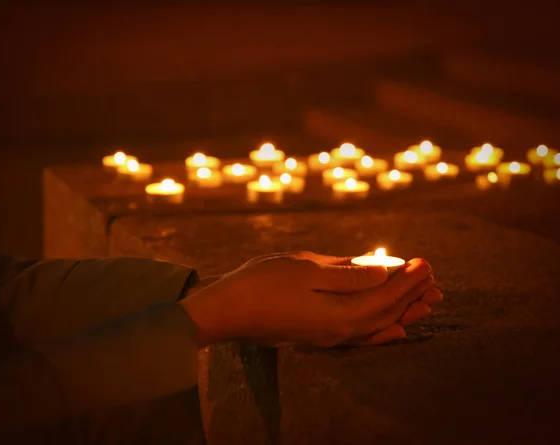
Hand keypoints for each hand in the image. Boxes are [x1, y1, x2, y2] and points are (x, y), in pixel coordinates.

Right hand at [180, 251, 436, 347]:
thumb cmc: (262, 283)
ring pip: (378, 326)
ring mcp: (329, 337)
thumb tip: (384, 271)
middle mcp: (340, 332)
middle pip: (386, 314)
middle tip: (434, 278)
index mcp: (340, 314)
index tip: (426, 262)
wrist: (227, 310)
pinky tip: (394, 331)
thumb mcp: (307, 270)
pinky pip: (362, 336)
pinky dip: (383, 331)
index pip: (386, 296)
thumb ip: (349, 274)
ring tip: (428, 305)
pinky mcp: (319, 336)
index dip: (408, 279)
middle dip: (412, 295)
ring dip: (404, 312)